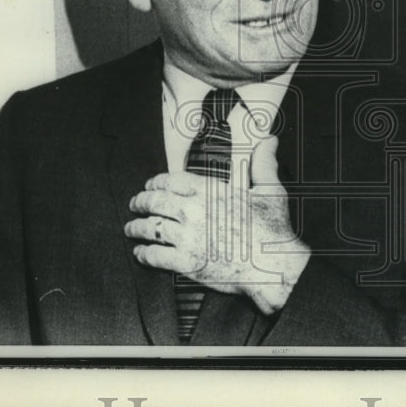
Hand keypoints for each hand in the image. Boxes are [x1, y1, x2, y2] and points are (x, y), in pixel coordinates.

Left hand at [124, 136, 310, 314]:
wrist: (274, 266)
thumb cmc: (273, 229)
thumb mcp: (271, 190)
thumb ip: (264, 163)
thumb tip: (269, 140)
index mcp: (210, 191)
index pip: (171, 180)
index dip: (156, 182)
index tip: (150, 185)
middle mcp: (194, 211)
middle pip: (155, 201)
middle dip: (140, 202)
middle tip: (135, 204)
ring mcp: (188, 237)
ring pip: (151, 228)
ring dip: (136, 228)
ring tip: (131, 228)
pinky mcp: (186, 263)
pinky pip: (155, 256)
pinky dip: (144, 254)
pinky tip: (141, 253)